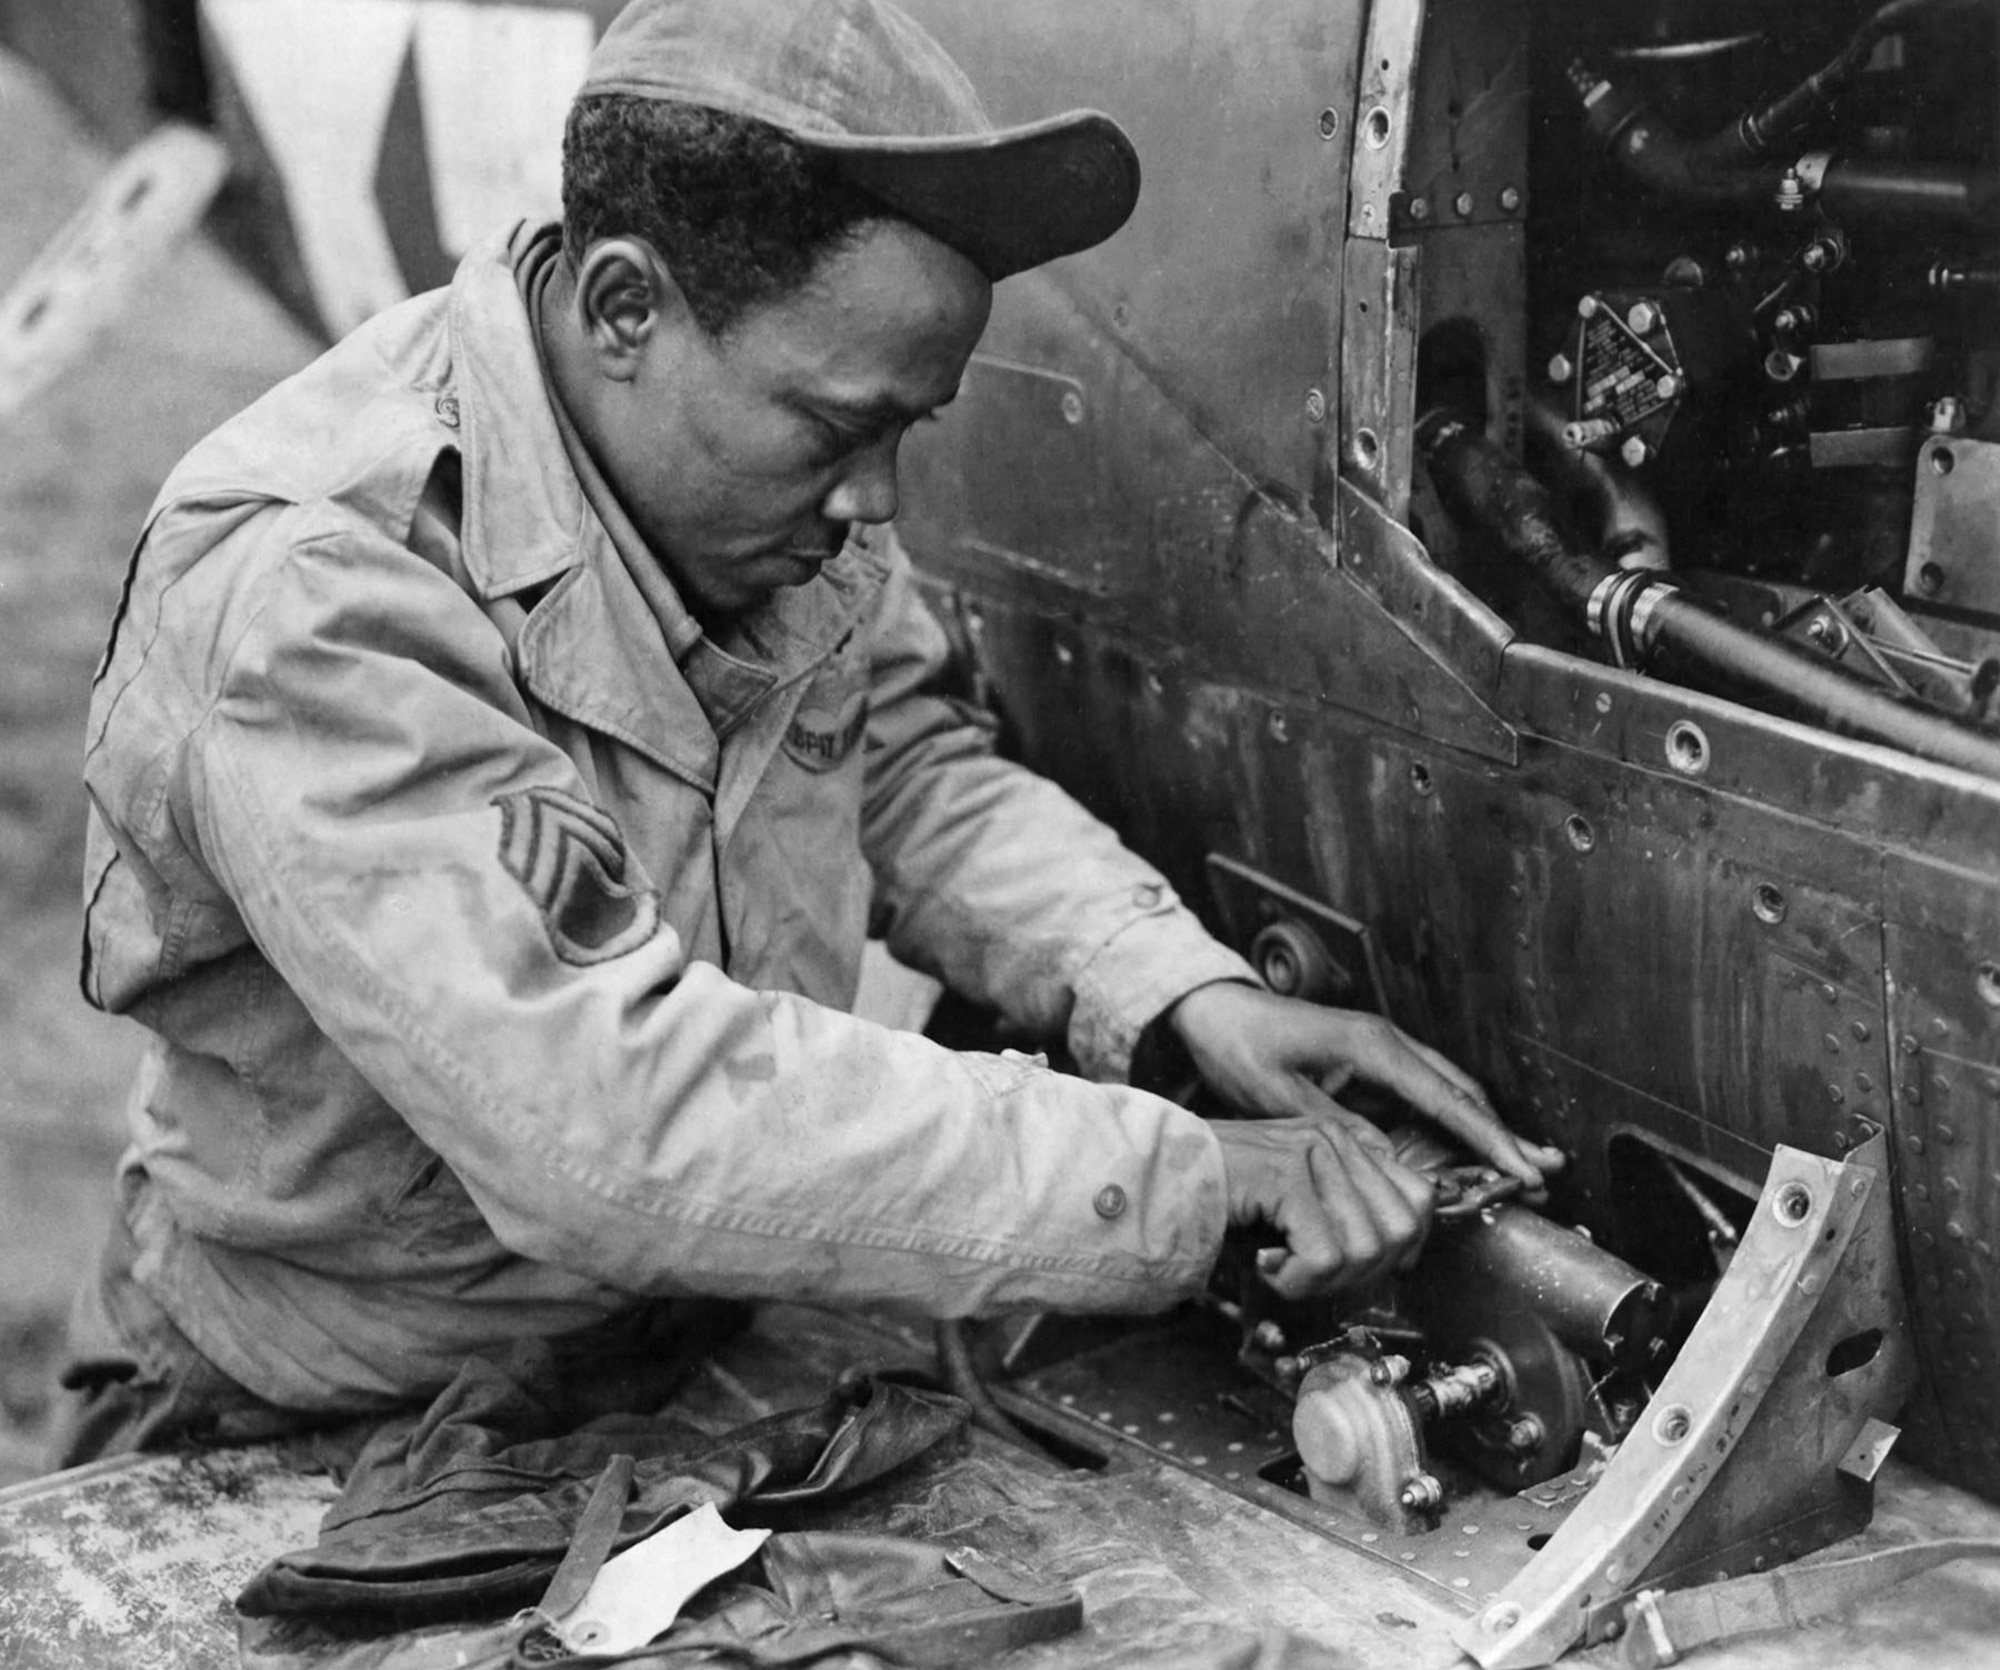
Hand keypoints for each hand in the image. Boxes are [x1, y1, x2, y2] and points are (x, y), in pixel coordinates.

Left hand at [1166, 982, 1565, 1191]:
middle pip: (1462, 1095)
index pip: (1447, 1099)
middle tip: (1543, 1175)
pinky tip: (1466, 1156)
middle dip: (1503, 1136)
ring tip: (1521, 1170)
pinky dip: (1451, 1126)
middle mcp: (1389, 1045)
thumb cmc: (1240, 1046)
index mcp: (1372, 1047)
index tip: (1524, 1169)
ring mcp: (1384, 1054)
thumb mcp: (1278, 1094)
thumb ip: (1334, 1129)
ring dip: (1483, 1132)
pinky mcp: (1373, 1067)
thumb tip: (1386, 1163)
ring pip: (1449, 1095)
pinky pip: (1424, 1099)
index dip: (1489, 1139)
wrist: (1216, 1013)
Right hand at [1211, 1116, 1433, 1298]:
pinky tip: (1267, 1265)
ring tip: (1282, 1266)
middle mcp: (1335, 1138)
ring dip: (1323, 1279)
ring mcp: (1312, 1151)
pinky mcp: (1285, 1174)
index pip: (1421, 1198)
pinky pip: (1326, 1257)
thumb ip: (1348, 1213)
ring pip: (1367, 1248)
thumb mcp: (1296, 1201)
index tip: (1358, 1268)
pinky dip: (1298, 1280)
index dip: (1402, 1248)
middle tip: (1313, 1272)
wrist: (1153, 1180)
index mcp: (1345, 1139)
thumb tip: (1405, 1256)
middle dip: (1362, 1271)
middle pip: (1402, 1229)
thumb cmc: (1220, 1198)